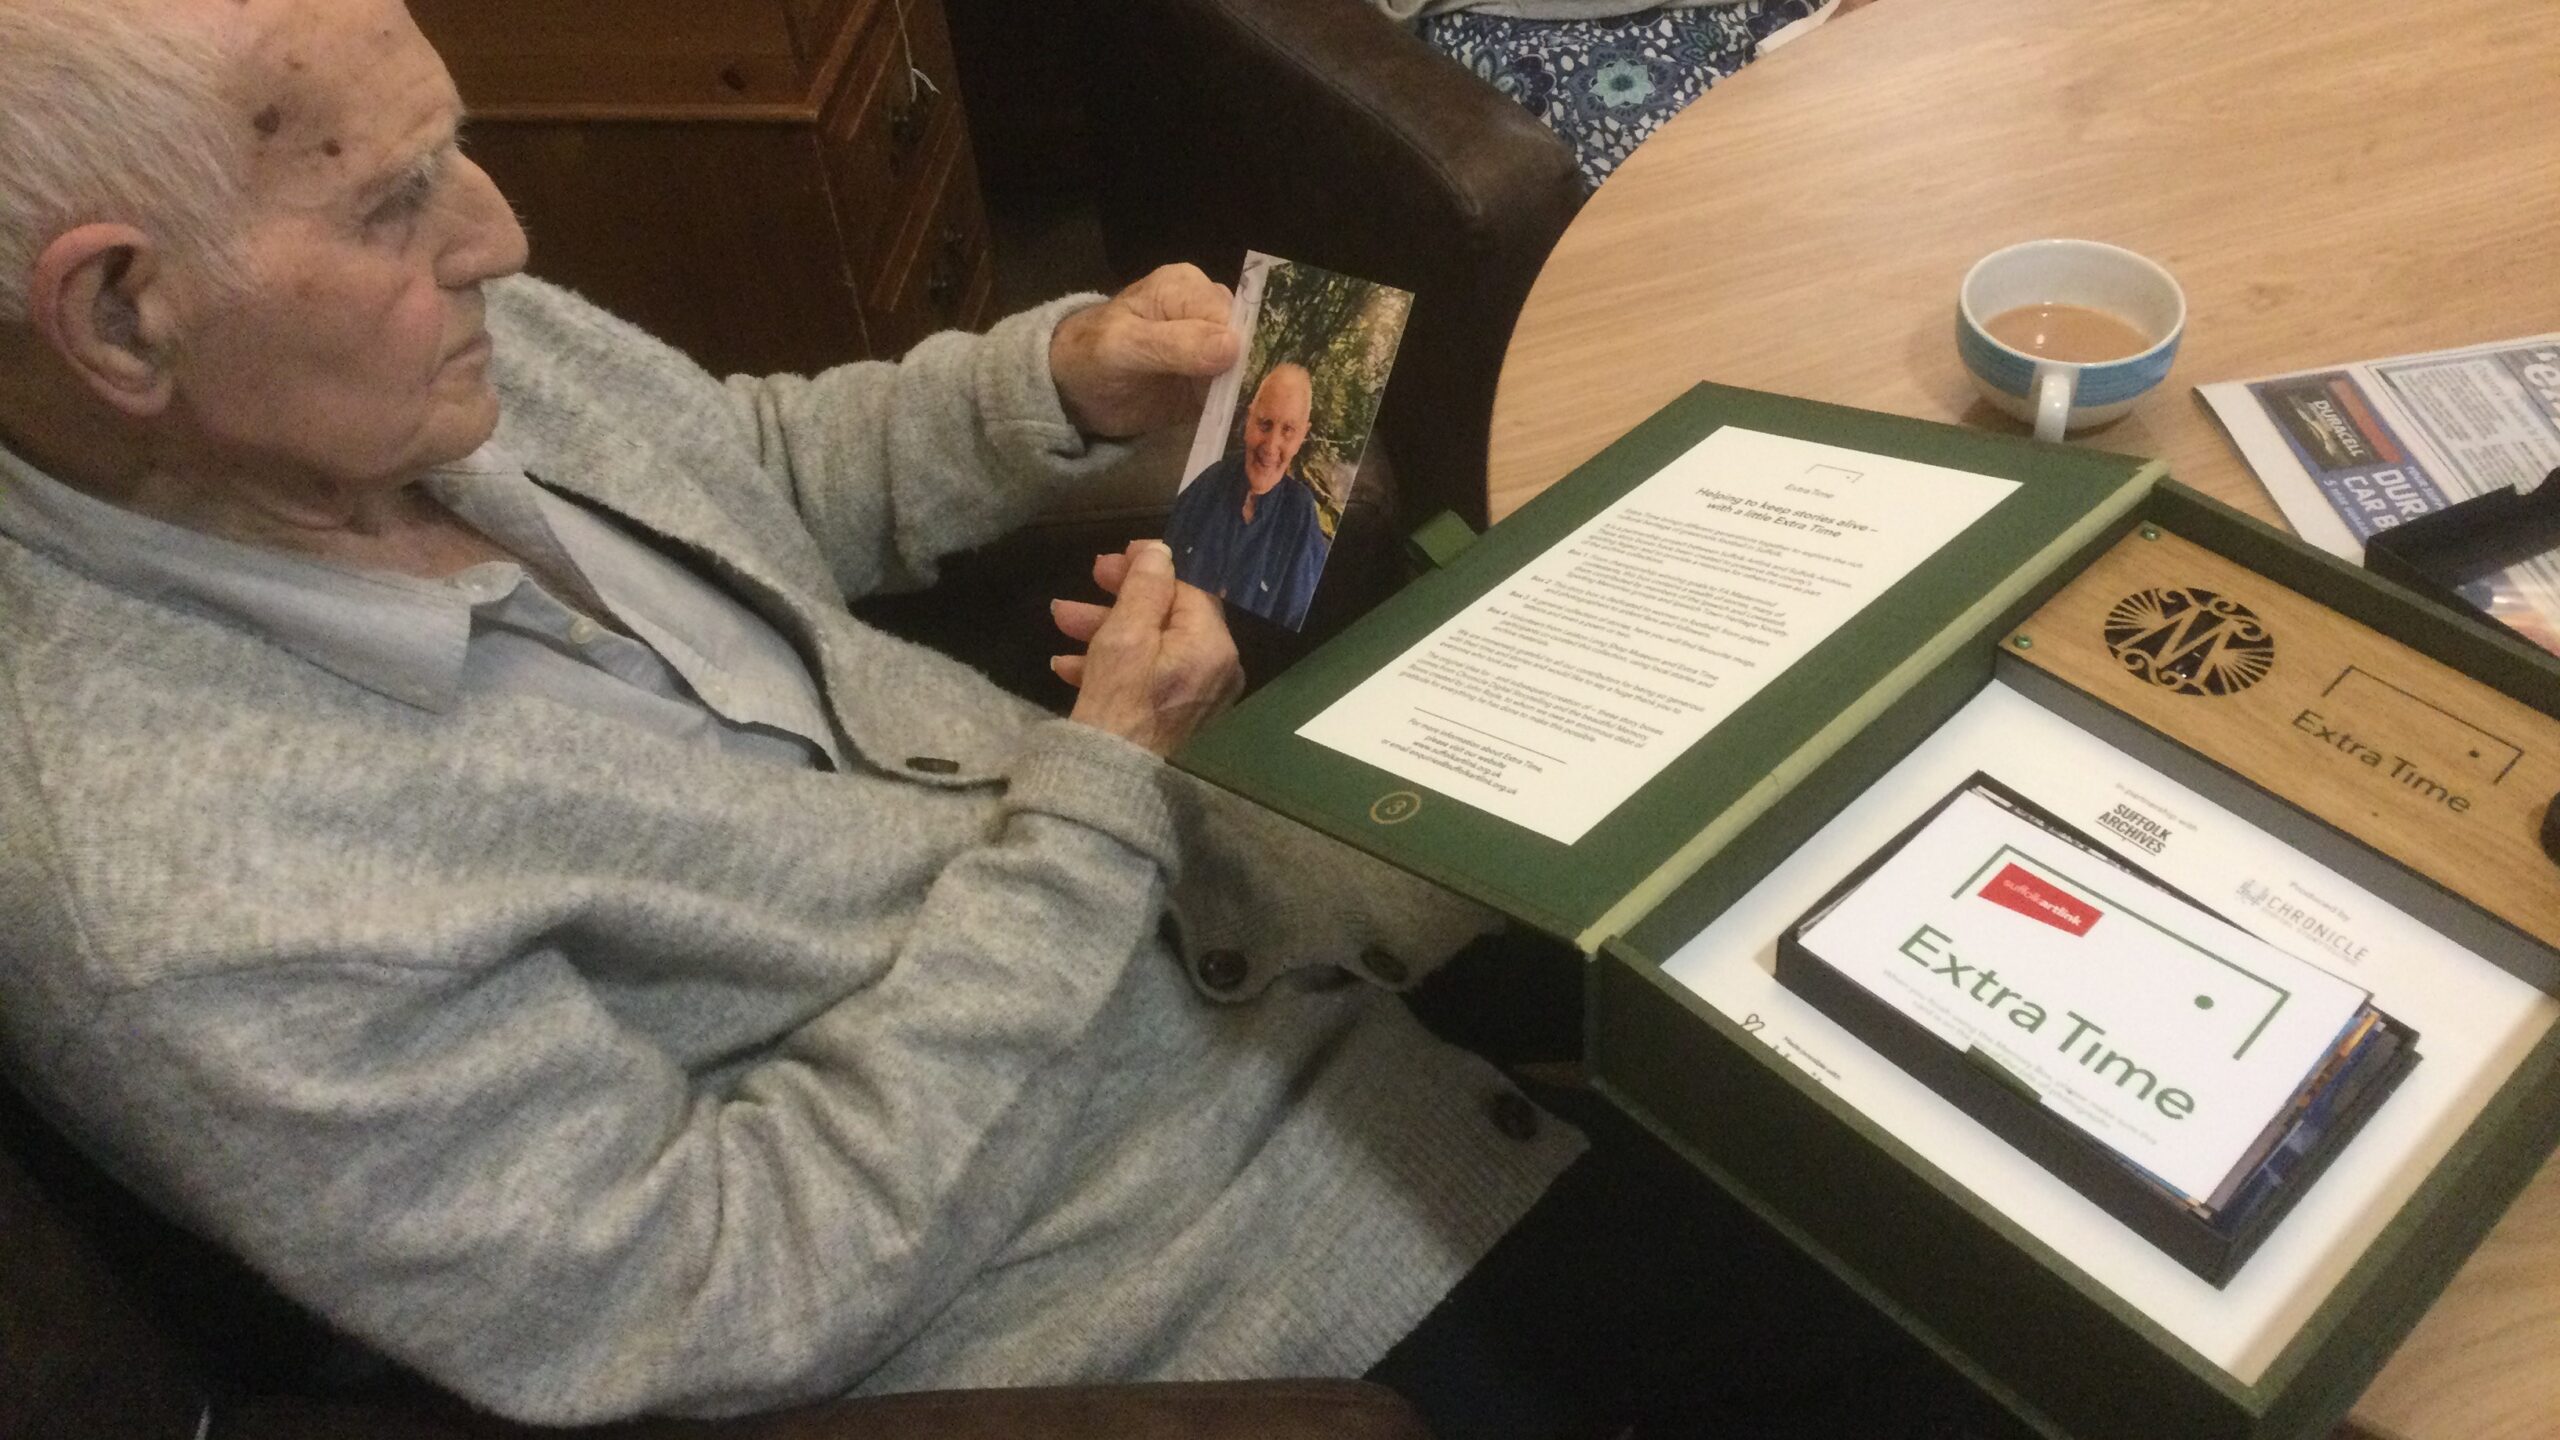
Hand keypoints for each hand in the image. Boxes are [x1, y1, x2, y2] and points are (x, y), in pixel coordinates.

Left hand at [1048, 265, 1240, 438]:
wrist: (1071, 391)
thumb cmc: (1088, 356)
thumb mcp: (1123, 347)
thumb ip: (1174, 344)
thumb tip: (1232, 346)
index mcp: (1187, 288)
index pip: (1233, 318)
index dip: (1240, 353)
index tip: (1239, 390)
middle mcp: (1207, 312)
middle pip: (1251, 341)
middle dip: (1254, 376)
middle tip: (1258, 411)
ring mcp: (1213, 348)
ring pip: (1251, 369)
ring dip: (1252, 397)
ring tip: (1255, 423)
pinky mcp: (1212, 381)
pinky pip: (1237, 395)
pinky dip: (1241, 412)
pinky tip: (1245, 429)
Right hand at [1051, 540, 1243, 754]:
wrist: (1108, 781)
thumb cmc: (1118, 703)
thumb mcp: (1125, 634)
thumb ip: (1145, 587)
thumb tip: (1161, 551)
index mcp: (1212, 645)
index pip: (1191, 587)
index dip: (1154, 565)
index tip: (1120, 553)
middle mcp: (1215, 668)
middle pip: (1169, 615)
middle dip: (1121, 596)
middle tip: (1091, 575)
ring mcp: (1197, 695)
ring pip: (1151, 645)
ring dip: (1105, 628)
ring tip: (1060, 618)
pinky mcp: (1174, 715)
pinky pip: (1147, 677)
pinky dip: (1111, 664)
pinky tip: (1067, 664)